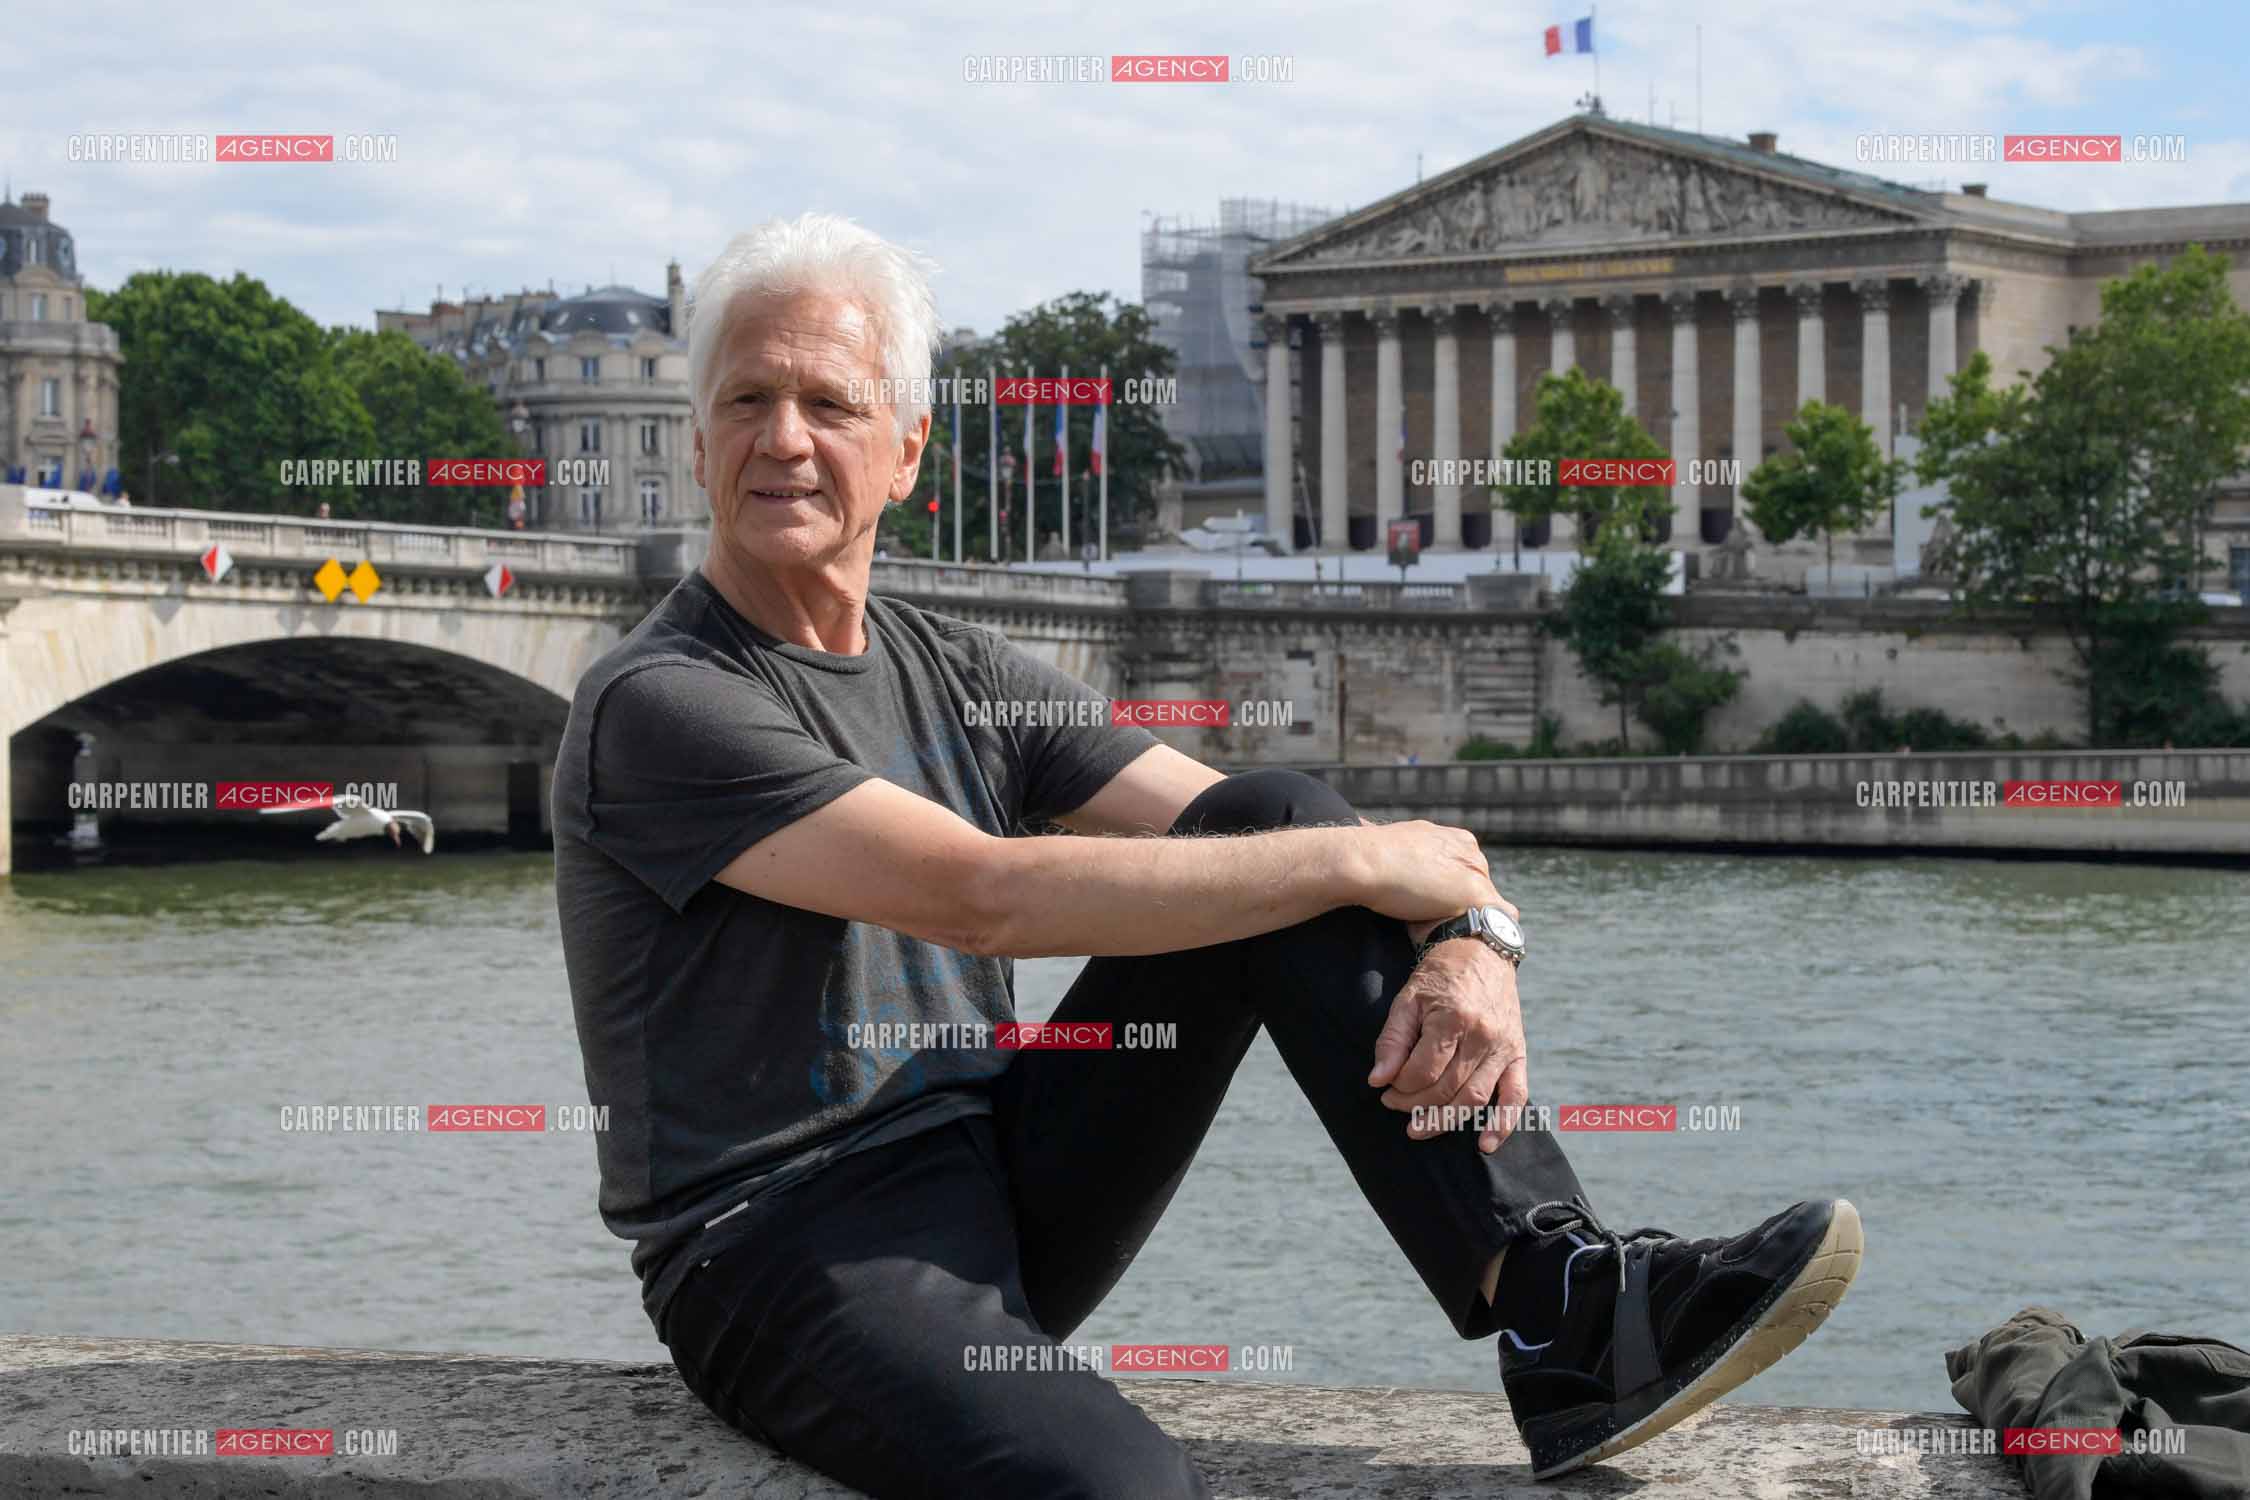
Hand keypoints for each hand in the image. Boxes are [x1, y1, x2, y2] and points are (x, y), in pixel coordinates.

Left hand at [1352, 821, 1504, 922]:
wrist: (1351, 866)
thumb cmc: (1409, 880)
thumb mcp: (1466, 893)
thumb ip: (1494, 903)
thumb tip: (1510, 916)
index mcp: (1467, 844)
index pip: (1485, 887)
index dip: (1474, 912)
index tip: (1458, 928)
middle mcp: (1442, 836)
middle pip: (1456, 881)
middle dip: (1449, 904)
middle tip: (1432, 924)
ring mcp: (1411, 840)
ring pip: (1428, 880)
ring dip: (1424, 899)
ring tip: (1408, 913)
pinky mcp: (1382, 848)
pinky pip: (1402, 876)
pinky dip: (1401, 891)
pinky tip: (1390, 900)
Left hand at [1368, 939, 1529, 1153]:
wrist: (1481, 949)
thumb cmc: (1440, 975)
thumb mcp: (1407, 998)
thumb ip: (1392, 1040)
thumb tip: (1377, 1079)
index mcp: (1454, 1018)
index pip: (1422, 1070)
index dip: (1399, 1086)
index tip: (1384, 1087)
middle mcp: (1483, 1035)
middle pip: (1446, 1088)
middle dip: (1414, 1104)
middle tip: (1394, 1105)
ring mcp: (1504, 1047)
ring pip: (1474, 1098)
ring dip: (1445, 1119)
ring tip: (1418, 1128)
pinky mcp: (1518, 1054)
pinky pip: (1517, 1096)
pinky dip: (1504, 1124)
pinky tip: (1484, 1144)